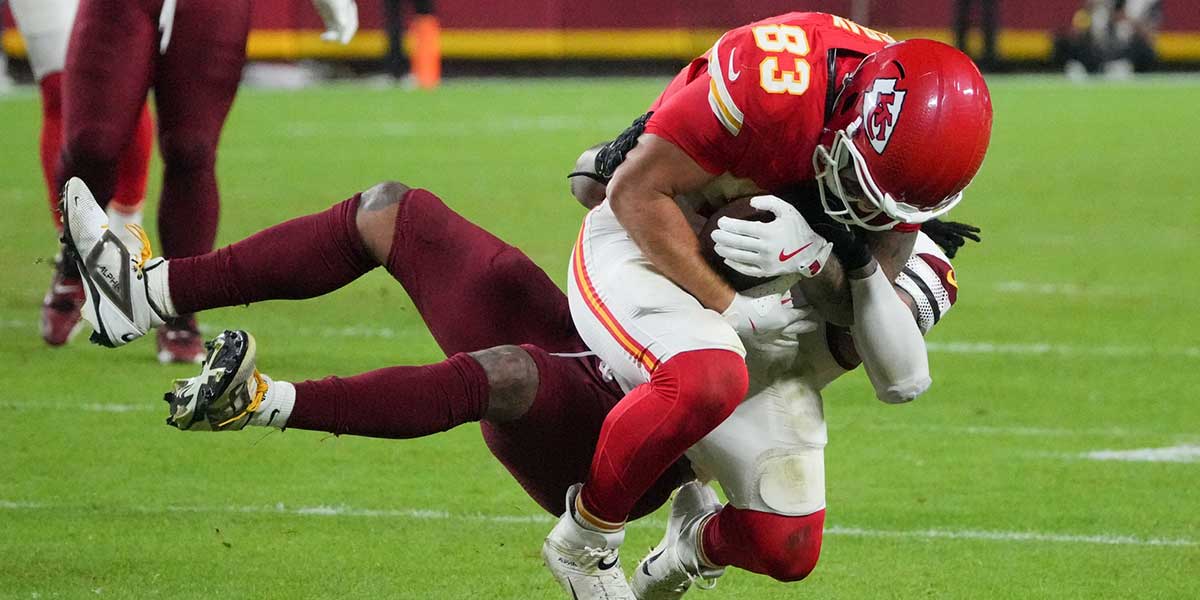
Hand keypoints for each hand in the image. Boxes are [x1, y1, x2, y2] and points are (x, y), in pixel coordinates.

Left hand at [313, 0, 357, 43]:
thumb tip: (343, 25)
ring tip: (325, 38)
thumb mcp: (335, 3)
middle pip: (346, 29)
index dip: (348, 33)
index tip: (343, 42)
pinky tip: (323, 37)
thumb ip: (339, 13)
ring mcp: (337, 17)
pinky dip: (328, 36)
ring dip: (333, 37)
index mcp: (350, 9)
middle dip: (340, 36)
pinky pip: (331, 30)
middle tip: (334, 41)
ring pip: (338, 32)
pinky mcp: (328, 19)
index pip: (352, 24)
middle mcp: (345, 15)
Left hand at [711, 195, 832, 278]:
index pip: (742, 228)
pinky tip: (728, 259)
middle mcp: (765, 248)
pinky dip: (735, 265)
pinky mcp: (766, 272)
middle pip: (737, 243)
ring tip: (717, 246)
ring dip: (725, 251)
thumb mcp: (787, 210)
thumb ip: (769, 202)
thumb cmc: (798, 229)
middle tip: (713, 234)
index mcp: (769, 232)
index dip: (728, 225)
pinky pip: (747, 270)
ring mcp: (765, 262)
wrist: (811, 253)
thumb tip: (751, 203)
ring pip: (739, 257)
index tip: (720, 222)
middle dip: (722, 238)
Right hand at [721, 275, 817, 339]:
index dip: (806, 310)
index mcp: (785, 317)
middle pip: (796, 328)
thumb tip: (801, 273)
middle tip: (815, 326)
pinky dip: (776, 347)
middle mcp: (780, 329)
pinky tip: (776, 349)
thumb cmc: (755, 300)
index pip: (800, 314)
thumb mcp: (774, 288)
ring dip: (791, 340)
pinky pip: (770, 346)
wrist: (735, 314)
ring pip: (784, 340)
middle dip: (806, 326)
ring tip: (796, 342)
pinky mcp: (758, 342)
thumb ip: (788, 281)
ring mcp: (769, 337)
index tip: (812, 308)